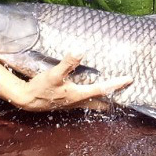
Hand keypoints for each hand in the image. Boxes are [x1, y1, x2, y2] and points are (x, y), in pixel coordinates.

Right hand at [17, 54, 131, 111]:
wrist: (26, 100)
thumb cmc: (41, 87)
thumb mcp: (54, 74)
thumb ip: (67, 63)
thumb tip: (80, 51)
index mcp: (79, 94)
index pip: (102, 89)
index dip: (116, 84)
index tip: (129, 79)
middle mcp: (78, 101)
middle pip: (101, 102)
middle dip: (114, 99)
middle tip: (127, 96)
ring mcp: (72, 104)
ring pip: (93, 105)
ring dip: (104, 101)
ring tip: (113, 97)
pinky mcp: (65, 103)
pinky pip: (85, 103)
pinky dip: (93, 100)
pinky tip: (90, 96)